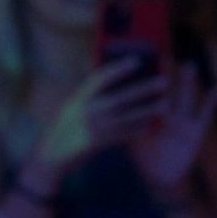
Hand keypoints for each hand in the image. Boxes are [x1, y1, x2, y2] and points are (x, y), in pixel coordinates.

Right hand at [27, 58, 166, 181]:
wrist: (51, 156)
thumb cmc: (64, 127)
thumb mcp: (71, 106)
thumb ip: (89, 93)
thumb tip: (112, 76)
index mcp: (78, 98)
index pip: (100, 79)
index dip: (119, 68)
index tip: (137, 61)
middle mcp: (86, 111)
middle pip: (120, 97)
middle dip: (144, 89)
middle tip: (164, 81)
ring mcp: (92, 128)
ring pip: (127, 117)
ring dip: (148, 110)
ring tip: (165, 103)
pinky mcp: (98, 143)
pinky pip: (124, 134)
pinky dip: (139, 128)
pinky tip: (153, 123)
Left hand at [128, 64, 216, 193]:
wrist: (162, 179)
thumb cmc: (146, 161)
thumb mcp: (133, 143)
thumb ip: (127, 127)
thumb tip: (111, 110)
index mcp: (151, 118)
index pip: (149, 94)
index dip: (147, 78)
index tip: (143, 60)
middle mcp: (167, 116)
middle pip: (166, 91)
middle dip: (166, 74)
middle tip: (164, 55)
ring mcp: (182, 122)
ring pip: (184, 97)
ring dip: (187, 83)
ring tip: (189, 65)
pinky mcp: (196, 131)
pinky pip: (205, 113)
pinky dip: (212, 101)